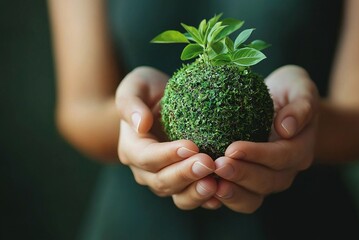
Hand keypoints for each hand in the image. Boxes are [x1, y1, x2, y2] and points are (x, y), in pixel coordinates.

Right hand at [115, 67, 218, 209]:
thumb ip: (131, 103)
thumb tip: (141, 124)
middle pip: (162, 181)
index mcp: (132, 148)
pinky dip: (207, 199)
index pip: (147, 157)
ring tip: (215, 184)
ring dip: (196, 192)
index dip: (168, 155)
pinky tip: (222, 192)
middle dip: (185, 174)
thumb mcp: (136, 86)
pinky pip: (193, 197)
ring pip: (178, 195)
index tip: (191, 146)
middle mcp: (145, 171)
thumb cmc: (148, 91)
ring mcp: (165, 180)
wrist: (161, 103)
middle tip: (208, 163)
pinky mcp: (184, 184)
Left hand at [213, 65, 318, 212]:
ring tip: (210, 183)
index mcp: (300, 148)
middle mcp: (286, 170)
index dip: (258, 155)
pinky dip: (224, 196)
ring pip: (253, 197)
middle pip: (267, 181)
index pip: (282, 157)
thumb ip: (300, 106)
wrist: (282, 103)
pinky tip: (205, 188)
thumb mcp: (300, 87)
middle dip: (241, 175)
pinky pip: (239, 198)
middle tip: (217, 165)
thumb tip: (286, 128)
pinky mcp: (250, 184)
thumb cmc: (290, 91)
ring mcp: (268, 180)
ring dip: (232, 192)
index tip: (233, 148)